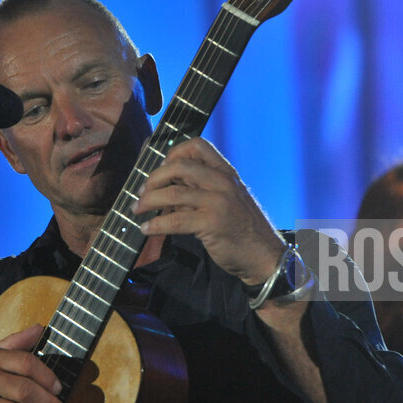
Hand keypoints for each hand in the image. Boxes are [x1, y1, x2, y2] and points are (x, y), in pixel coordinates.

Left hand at [133, 137, 284, 284]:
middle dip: (154, 178)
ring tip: (137, 210)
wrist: (264, 257)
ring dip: (148, 201)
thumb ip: (200, 190)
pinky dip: (155, 224)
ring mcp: (219, 202)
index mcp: (226, 173)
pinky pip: (174, 220)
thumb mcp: (226, 200)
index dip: (172, 153)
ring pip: (173, 193)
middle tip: (142, 192)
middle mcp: (223, 182)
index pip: (197, 146)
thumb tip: (164, 189)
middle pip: (179, 166)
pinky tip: (147, 229)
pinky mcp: (212, 223)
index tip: (160, 169)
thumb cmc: (242, 230)